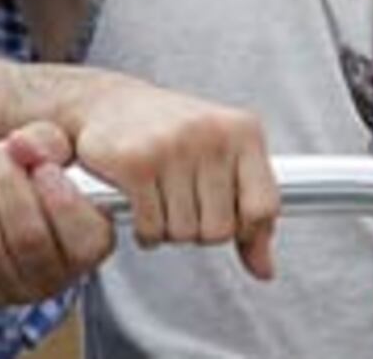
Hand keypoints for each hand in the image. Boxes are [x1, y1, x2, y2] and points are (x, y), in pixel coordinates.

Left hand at [0, 121, 113, 306]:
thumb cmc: (32, 170)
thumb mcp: (51, 148)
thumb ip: (46, 141)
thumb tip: (20, 146)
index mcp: (88, 246)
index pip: (83, 236)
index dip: (61, 200)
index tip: (43, 167)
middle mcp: (51, 278)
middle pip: (28, 238)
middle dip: (6, 183)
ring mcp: (6, 290)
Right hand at [65, 77, 278, 279]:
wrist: (107, 103)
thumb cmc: (171, 132)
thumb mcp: (222, 160)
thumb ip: (250, 213)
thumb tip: (265, 270)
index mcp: (243, 131)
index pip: (264, 208)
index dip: (245, 227)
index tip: (225, 215)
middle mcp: (212, 135)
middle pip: (221, 230)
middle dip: (199, 229)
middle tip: (183, 203)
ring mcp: (173, 148)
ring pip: (184, 233)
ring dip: (169, 230)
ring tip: (161, 199)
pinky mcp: (135, 164)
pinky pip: (151, 229)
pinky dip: (145, 231)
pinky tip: (140, 206)